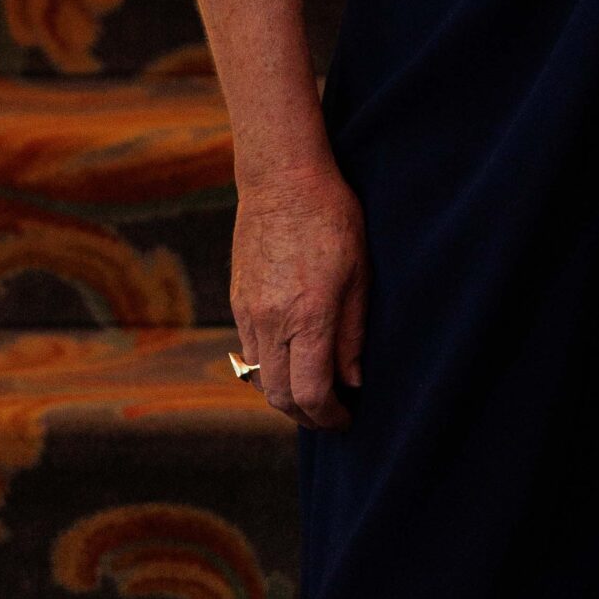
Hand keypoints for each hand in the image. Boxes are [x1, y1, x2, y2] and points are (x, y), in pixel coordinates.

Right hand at [230, 164, 368, 429]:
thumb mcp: (361, 272)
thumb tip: (354, 380)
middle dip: (306, 415)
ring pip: (261, 378)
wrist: (281, 179)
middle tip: (331, 415)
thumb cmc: (332, 218)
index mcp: (308, 316)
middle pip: (280, 397)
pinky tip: (292, 360)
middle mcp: (272, 322)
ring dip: (286, 396)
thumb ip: (354, 332)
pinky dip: (270, 369)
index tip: (346, 419)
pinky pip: (249, 353)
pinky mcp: (238, 301)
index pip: (310, 393)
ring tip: (315, 392)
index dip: (329, 417)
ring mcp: (249, 313)